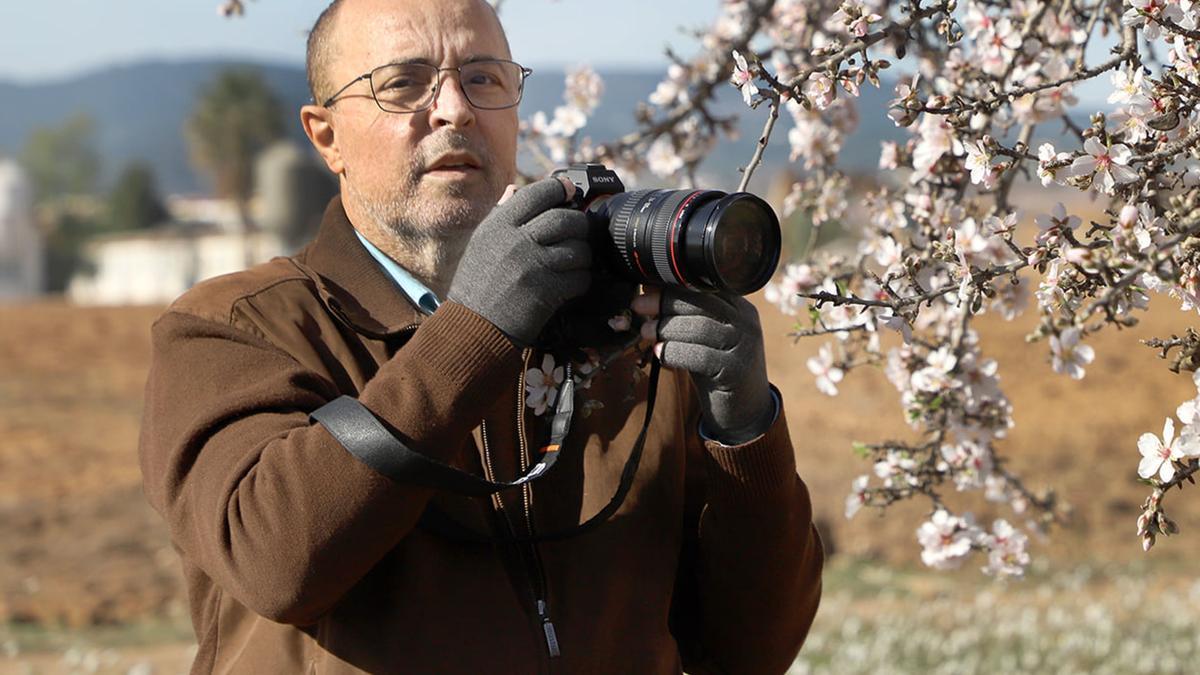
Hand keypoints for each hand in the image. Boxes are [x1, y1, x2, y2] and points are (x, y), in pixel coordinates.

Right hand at [447, 177, 591, 346]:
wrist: (472, 328)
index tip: (571, 191)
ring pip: (578, 249)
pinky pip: (580, 278)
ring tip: (577, 261)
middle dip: (580, 224)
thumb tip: (515, 190)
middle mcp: (515, 241)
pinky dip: (582, 280)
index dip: (560, 189)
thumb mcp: (481, 244)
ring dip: (584, 256)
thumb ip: (500, 216)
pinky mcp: (547, 291)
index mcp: (497, 226)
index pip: (536, 194)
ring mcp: (533, 266)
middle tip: (582, 231)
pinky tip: (573, 284)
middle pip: (565, 219)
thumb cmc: (476, 286)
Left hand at [632, 286, 773, 443]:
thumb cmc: (716, 369)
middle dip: (666, 301)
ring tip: (645, 332)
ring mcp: (745, 346)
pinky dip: (674, 352)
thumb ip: (685, 316)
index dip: (673, 285)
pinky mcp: (736, 370)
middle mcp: (746, 322)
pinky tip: (658, 354)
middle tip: (638, 306)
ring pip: (700, 327)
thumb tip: (649, 289)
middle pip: (703, 302)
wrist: (744, 409)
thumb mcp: (704, 338)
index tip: (645, 286)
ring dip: (666, 327)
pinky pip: (700, 356)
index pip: (705, 286)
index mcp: (739, 307)